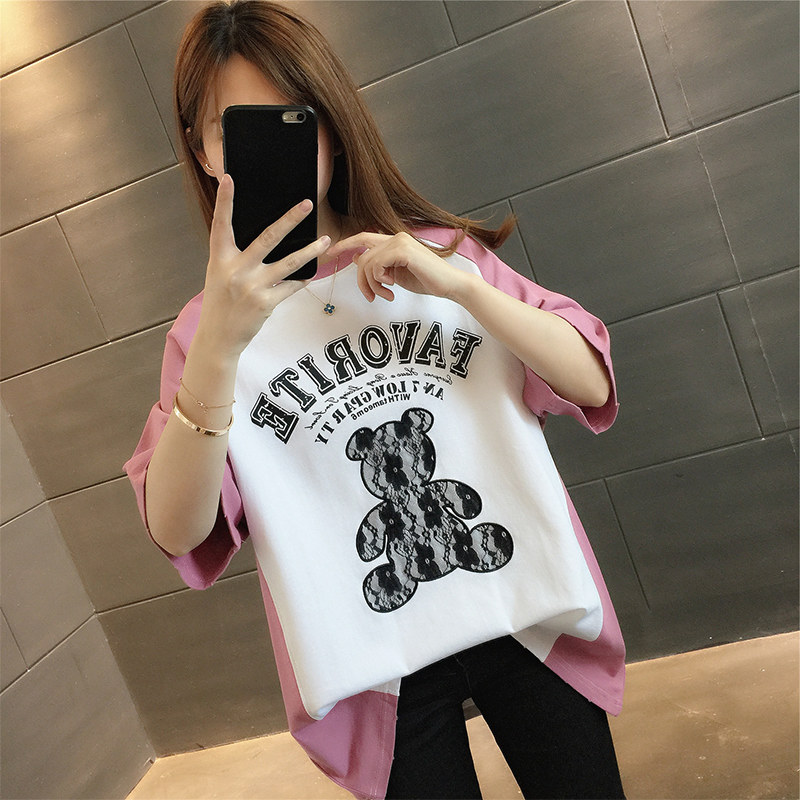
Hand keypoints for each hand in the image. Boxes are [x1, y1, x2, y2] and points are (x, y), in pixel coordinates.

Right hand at [196, 174, 330, 356]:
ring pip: (289, 263)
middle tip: (307, 204)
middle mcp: (236, 269)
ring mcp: (252, 286)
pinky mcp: (266, 302)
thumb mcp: (218, 274)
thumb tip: (262, 240)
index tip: (229, 179)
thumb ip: (234, 257)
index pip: (221, 224)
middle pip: (267, 237)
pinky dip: (301, 280)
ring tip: (325, 240)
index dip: (224, 201)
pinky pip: (290, 286)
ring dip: (310, 251)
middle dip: (289, 219)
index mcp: (220, 258)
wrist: (218, 337)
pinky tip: (311, 274)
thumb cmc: (220, 303)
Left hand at [325, 231, 473, 303]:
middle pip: (362, 255)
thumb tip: (357, 258)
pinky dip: (379, 280)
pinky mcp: (403, 251)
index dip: (345, 244)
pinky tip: (392, 288)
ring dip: (372, 284)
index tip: (330, 253)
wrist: (450, 285)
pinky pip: (377, 265)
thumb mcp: (396, 274)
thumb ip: (379, 266)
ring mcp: (400, 242)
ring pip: (367, 263)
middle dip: (361, 280)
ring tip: (385, 294)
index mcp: (394, 241)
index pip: (363, 237)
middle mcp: (396, 237)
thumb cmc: (427, 280)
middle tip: (371, 296)